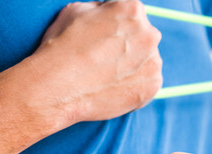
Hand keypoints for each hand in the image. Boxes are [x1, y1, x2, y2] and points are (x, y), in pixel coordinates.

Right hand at [0, 0, 161, 124]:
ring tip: (106, 73)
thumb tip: (107, 13)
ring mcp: (154, 60)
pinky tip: (113, 85)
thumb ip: (100, 8)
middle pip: (142, 35)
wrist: (57, 88)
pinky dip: (134, 83)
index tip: (103, 35)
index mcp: (132, 9)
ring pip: (146, 58)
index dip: (114, 23)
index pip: (130, 12)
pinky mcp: (153, 84)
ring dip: (133, 63)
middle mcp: (149, 33)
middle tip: (103, 56)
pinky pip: (147, 80)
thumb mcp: (75, 10)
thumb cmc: (62, 47)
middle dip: (127, 43)